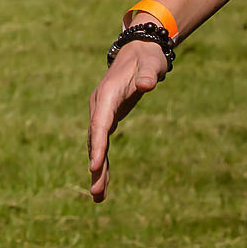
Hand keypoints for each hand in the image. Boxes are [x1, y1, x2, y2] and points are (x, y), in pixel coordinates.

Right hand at [85, 38, 168, 202]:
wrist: (138, 51)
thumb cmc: (147, 58)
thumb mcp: (151, 64)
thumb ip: (149, 75)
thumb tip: (148, 85)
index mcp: (108, 94)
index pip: (100, 123)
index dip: (98, 144)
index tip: (95, 166)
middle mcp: (100, 105)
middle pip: (95, 139)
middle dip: (96, 165)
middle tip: (97, 191)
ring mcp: (102, 113)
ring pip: (97, 145)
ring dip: (98, 170)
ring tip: (98, 197)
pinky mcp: (108, 119)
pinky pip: (103, 144)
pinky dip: (103, 163)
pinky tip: (103, 184)